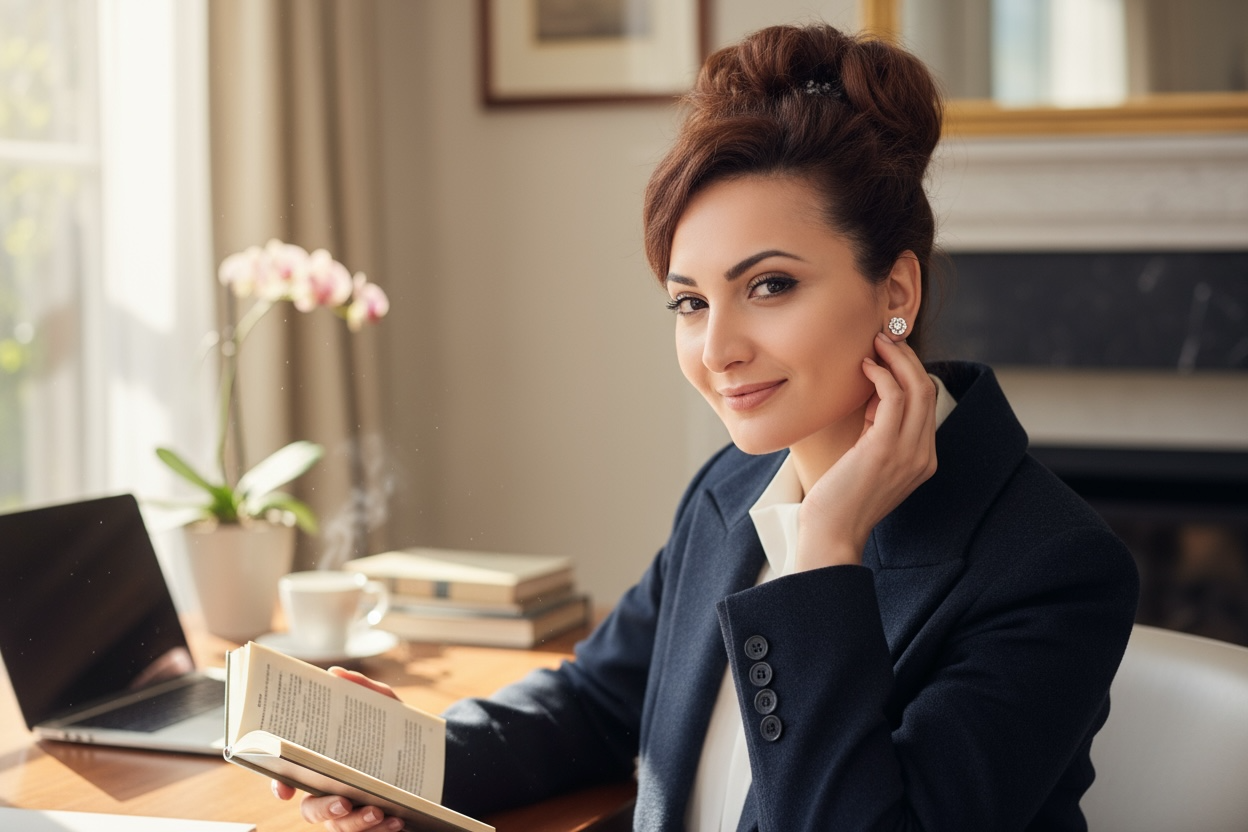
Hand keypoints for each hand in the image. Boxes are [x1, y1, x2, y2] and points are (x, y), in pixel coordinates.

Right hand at [271, 667, 402, 830]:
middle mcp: (331, 792)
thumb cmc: (396, 731)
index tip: (285, 791)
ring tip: (379, 811)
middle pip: (312, 810)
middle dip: (325, 808)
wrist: (436, 758)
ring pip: (340, 827)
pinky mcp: (372, 825)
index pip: (290, 777)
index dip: (280, 785)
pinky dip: (380, 830)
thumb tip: (337, 674)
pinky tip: (396, 821)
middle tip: (344, 802)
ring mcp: (350, 813)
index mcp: (325, 764)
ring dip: (358, 822)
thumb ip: (363, 689)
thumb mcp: (386, 706)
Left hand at [793, 332, 937, 569]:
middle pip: (928, 390)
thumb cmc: (839, 498)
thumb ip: (878, 430)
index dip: (910, 372)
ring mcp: (909, 453)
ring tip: (876, 343)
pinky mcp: (886, 448)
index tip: (888, 353)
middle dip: (908, 358)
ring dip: (897, 359)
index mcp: (922, 459)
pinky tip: (865, 366)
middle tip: (885, 338)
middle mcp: (923, 455)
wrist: (831, 533)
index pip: (927, 404)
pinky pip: (894, 397)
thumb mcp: (867, 458)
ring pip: (917, 388)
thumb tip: (875, 394)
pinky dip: (882, 375)